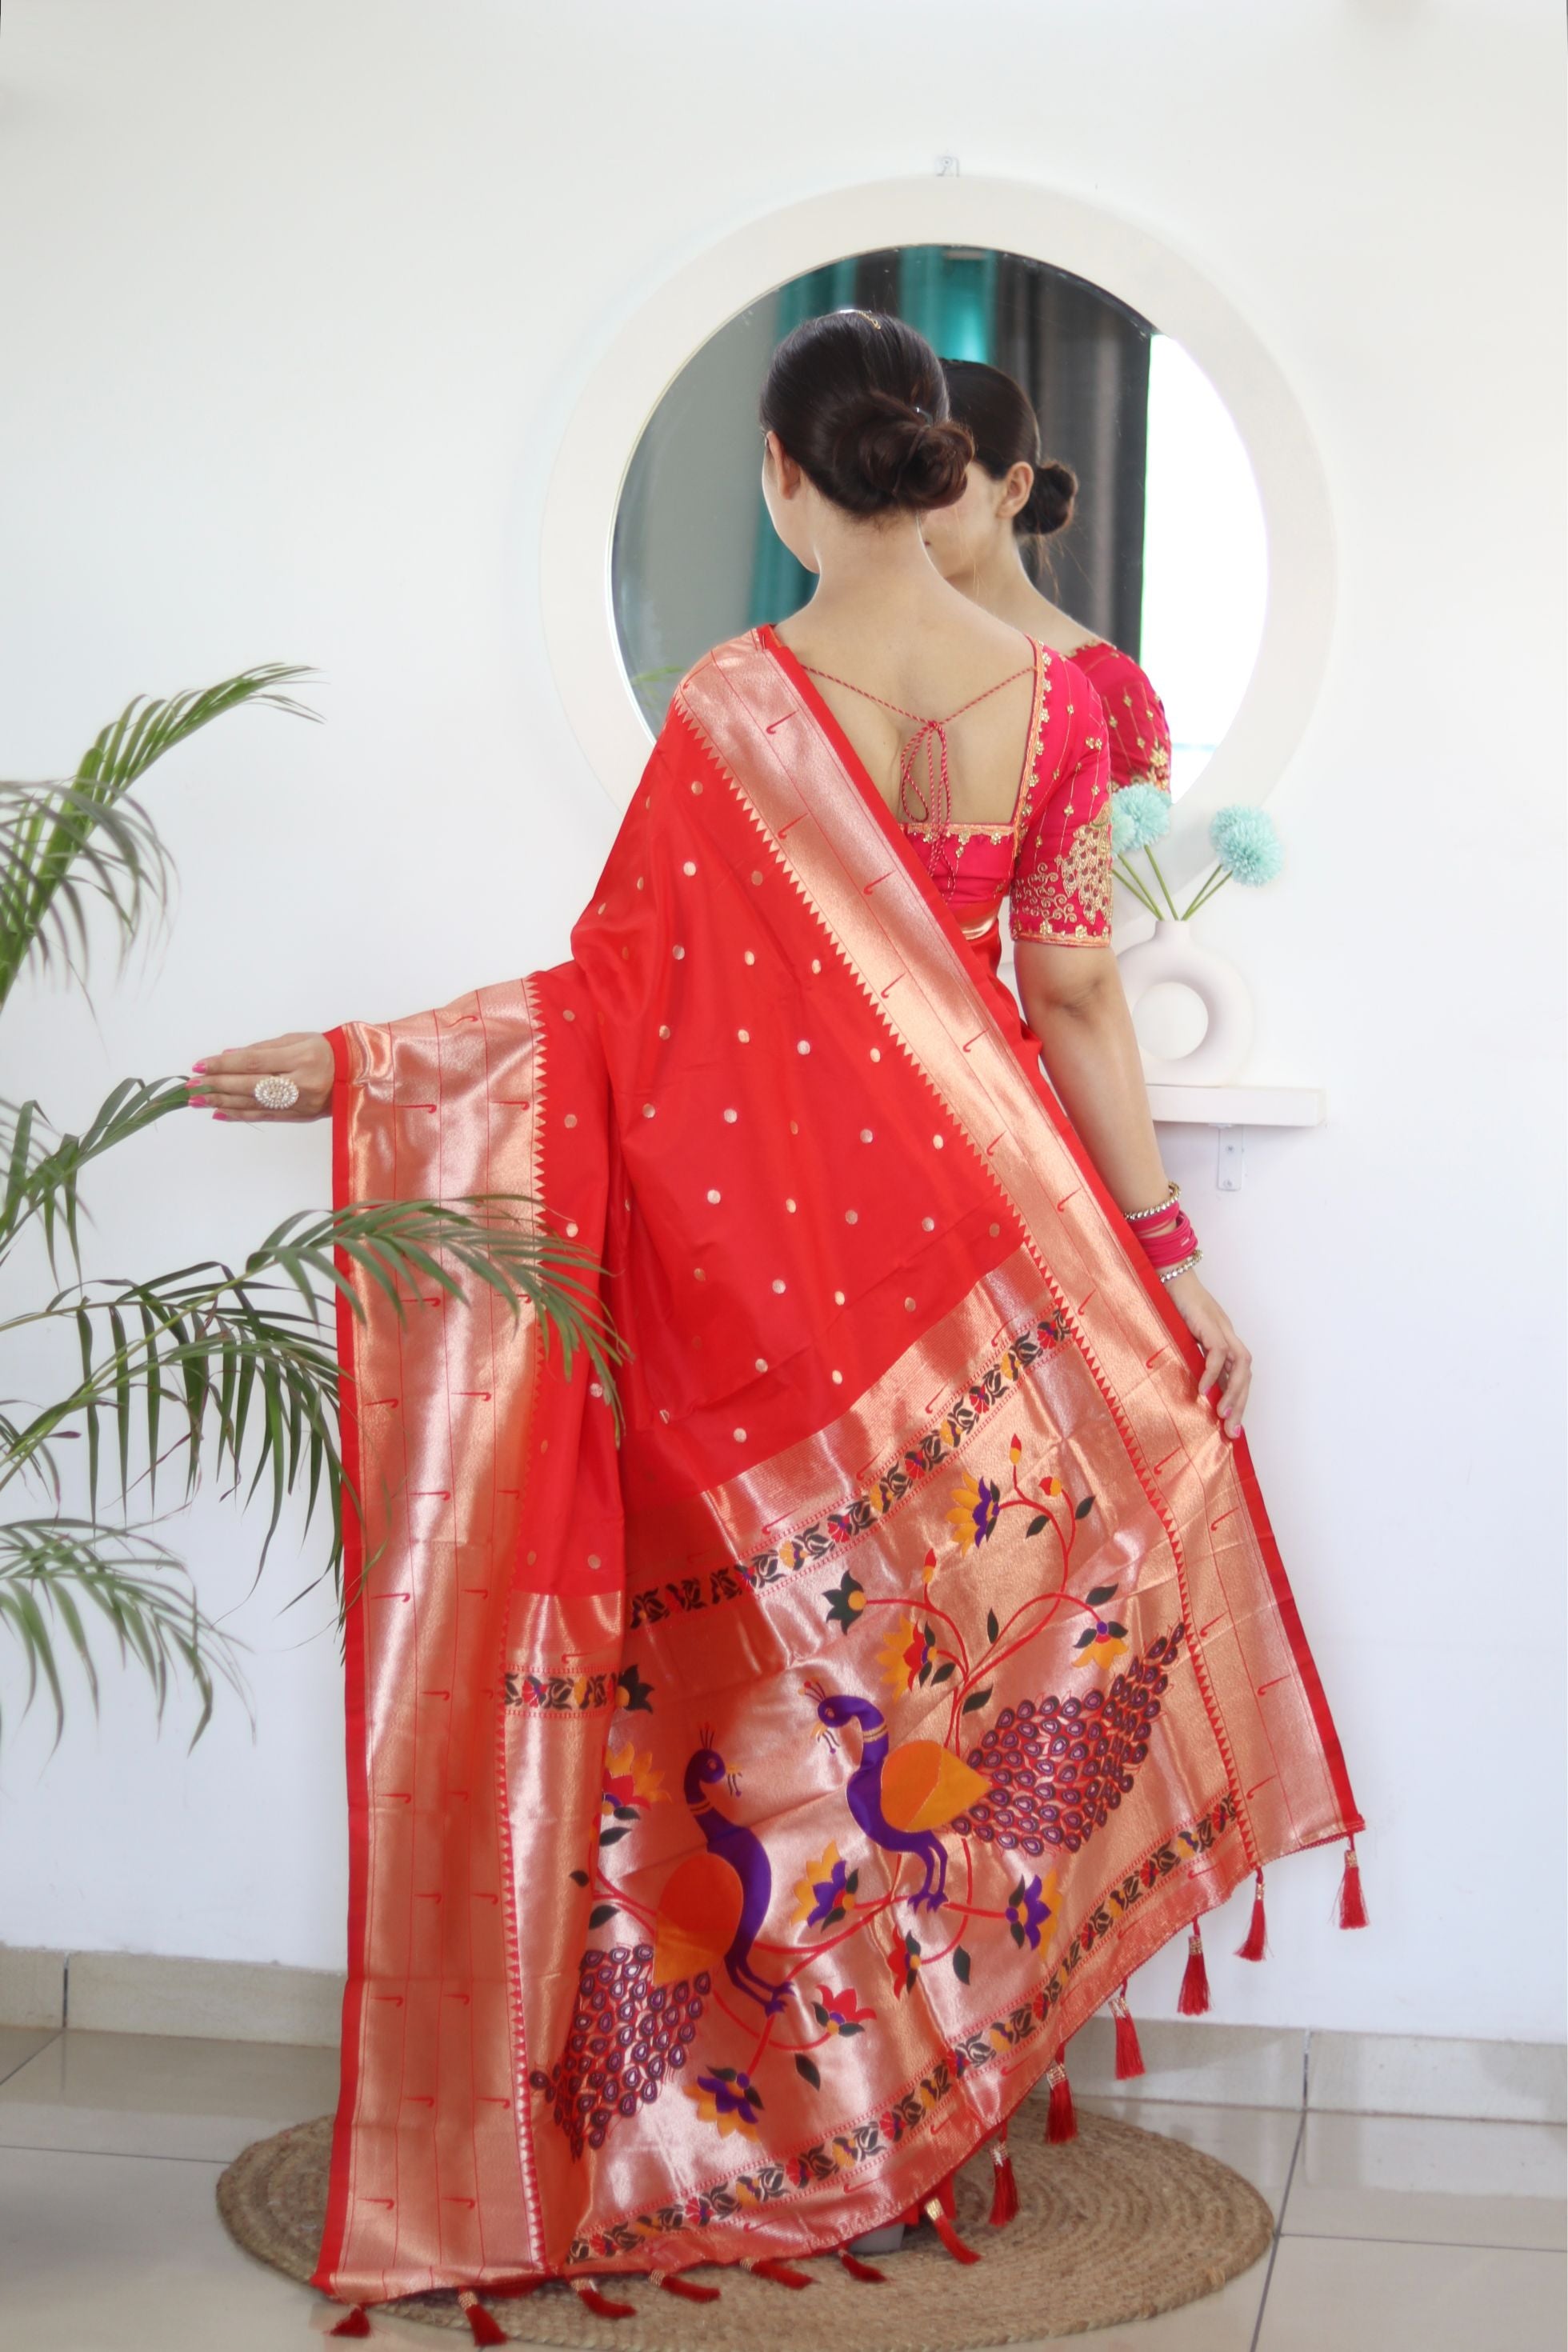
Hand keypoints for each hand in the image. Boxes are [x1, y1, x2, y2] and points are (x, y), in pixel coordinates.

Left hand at [189, 1032, 334, 1121]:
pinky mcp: (298, 1116)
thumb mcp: (298, 1039)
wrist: (358, 1074)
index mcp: (301, 1058)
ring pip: (253, 1104)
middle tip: (191, 1086)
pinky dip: (239, 1115)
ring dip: (222, 1103)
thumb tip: (229, 1056)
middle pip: (250, 1086)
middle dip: (217, 1086)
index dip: (225, 1065)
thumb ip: (263, 1048)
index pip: (254, 1062)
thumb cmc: (327, 1050)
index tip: (200, 1066)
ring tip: (197, 1101)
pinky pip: (264, 1116)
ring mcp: (299, 1103)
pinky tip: (219, 1114)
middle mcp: (300, 1083)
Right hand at [1164, 1269, 1250, 1436]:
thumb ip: (1187, 1355)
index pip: (1238, 1374)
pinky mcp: (1208, 1322)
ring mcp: (1220, 1327)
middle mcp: (1227, 1334)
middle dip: (1241, 1404)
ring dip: (1234, 1391)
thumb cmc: (1169, 1302)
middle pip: (1245, 1372)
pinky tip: (1202, 1390)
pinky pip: (1218, 1351)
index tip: (1230, 1426)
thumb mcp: (1180, 1335)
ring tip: (1222, 1414)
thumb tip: (1183, 1383)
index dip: (1238, 1400)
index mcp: (1222, 1338)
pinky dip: (1212, 1372)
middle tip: (1231, 1431)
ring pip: (1241, 1364)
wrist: (1167, 1271)